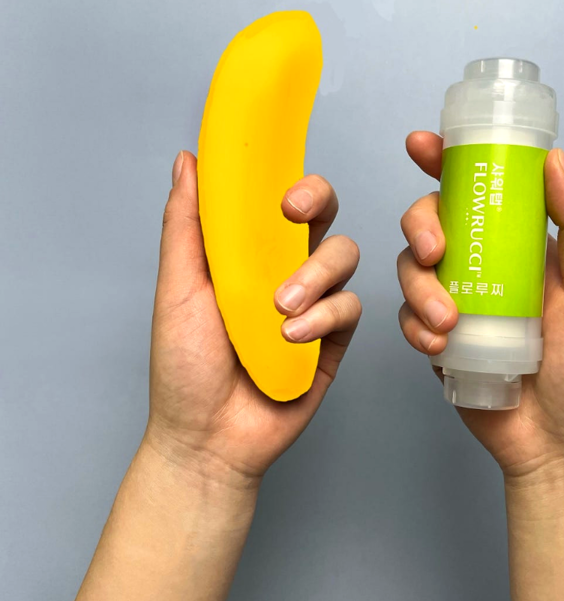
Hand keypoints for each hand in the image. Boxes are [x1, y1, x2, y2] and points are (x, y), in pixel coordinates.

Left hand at [146, 151, 361, 485]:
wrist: (207, 437)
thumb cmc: (185, 366)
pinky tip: (292, 339)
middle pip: (323, 216)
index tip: (278, 191)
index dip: (289, 182)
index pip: (279, 203)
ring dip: (315, 275)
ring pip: (343, 256)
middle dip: (319, 203)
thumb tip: (187, 162)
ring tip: (281, 308)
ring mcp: (314, 304)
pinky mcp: (334, 338)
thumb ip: (185, 225)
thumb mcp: (177, 289)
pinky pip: (349, 307)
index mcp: (248, 255)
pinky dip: (324, 317)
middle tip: (295, 216)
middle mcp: (285, 271)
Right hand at [397, 131, 563, 478]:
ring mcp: (456, 299)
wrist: (558, 442)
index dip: (446, 162)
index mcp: (520, 244)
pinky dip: (414, 326)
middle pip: (432, 220)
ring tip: (446, 322)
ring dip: (418, 287)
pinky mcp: (434, 336)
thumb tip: (557, 160)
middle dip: (420, 226)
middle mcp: (484, 264)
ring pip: (410, 267)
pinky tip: (439, 347)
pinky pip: (406, 316)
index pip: (480, 190)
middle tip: (433, 251)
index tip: (421, 146)